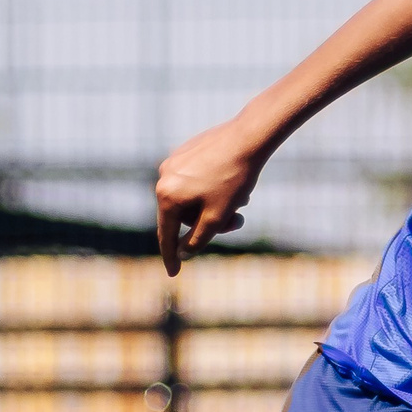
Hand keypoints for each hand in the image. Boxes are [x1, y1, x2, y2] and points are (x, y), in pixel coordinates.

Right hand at [155, 118, 271, 274]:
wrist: (248, 138)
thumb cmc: (234, 179)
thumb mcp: (218, 216)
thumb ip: (198, 238)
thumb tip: (183, 252)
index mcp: (167, 196)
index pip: (167, 234)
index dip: (172, 256)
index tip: (174, 273)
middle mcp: (163, 178)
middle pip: (184, 216)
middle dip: (210, 223)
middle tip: (238, 221)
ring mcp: (172, 163)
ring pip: (192, 198)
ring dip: (214, 207)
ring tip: (242, 200)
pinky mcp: (184, 153)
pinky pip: (195, 181)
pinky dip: (213, 190)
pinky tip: (235, 182)